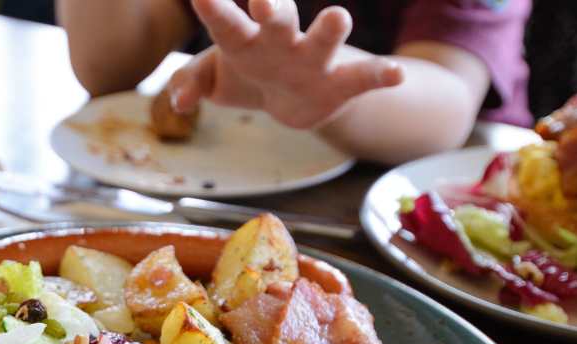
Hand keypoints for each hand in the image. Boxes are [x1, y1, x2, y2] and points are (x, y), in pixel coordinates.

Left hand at [170, 0, 403, 128]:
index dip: (211, 7)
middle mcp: (281, 41)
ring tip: (338, 17)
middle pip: (277, 20)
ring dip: (329, 29)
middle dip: (271, 9)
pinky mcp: (341, 83)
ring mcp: (313, 60)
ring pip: (323, 41)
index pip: (224, 21)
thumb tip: (179, 101)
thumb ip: (192, 80)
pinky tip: (396, 74)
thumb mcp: (214, 76)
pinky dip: (381, 75)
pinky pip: (364, 77)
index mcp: (243, 39)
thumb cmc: (246, 74)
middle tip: (262, 1)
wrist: (290, 99)